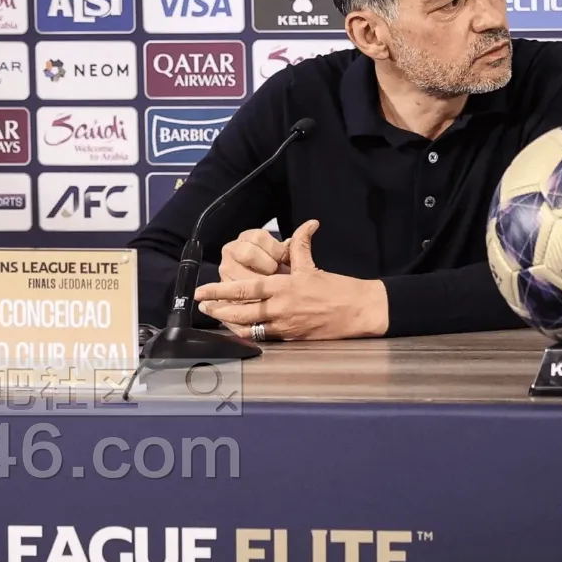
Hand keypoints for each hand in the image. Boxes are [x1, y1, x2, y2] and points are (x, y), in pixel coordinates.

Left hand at [195, 220, 389, 340]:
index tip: (203, 290)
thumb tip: (307, 224)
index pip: (246, 289)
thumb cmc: (339, 289)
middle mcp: (281, 308)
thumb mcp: (314, 266)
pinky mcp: (291, 337)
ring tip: (215, 317)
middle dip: (218, 308)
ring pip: (248, 327)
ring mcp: (285, 325)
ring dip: (228, 322)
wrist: (359, 312)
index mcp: (285, 287)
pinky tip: (238, 329)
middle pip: (241, 311)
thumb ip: (302, 246)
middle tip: (202, 305)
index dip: (221, 290)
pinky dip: (247, 334)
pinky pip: (262, 337)